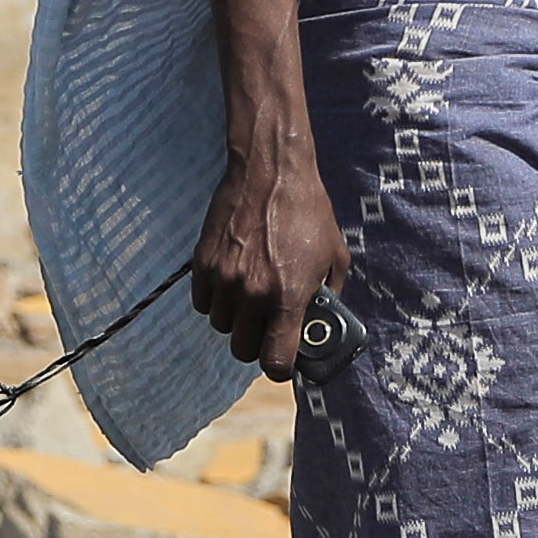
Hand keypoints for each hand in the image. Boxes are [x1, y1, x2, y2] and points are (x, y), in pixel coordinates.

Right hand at [192, 138, 349, 377]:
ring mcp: (224, 279)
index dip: (280, 367)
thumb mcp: (335, 256)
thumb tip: (320, 324)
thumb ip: (328, 296)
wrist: (270, 171)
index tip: (283, 359)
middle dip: (256, 343)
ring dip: (235, 320)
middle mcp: (252, 294)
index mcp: (287, 296)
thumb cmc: (308, 212)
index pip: (274, 361)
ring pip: (221, 326)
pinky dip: (215, 301)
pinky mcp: (203, 263)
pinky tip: (232, 282)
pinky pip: (203, 304)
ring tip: (250, 297)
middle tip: (267, 326)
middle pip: (242, 350)